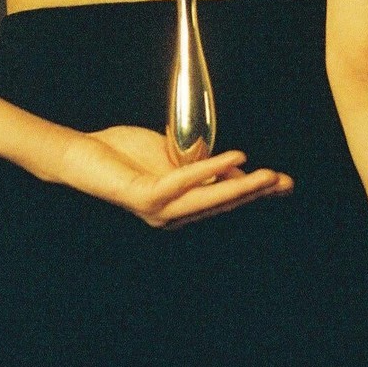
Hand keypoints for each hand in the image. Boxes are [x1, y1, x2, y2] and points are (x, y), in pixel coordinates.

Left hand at [70, 124, 293, 228]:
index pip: (224, 200)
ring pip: (206, 200)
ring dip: (239, 188)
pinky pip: (181, 184)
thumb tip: (237, 167)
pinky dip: (207, 170)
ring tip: (266, 176)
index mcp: (181, 205)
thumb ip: (201, 163)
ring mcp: (158, 210)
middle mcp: (172, 214)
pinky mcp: (143, 197)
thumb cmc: (123, 152)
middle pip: (221, 203)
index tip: (285, 184)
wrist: (82, 153)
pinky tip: (231, 158)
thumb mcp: (172, 155)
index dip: (255, 192)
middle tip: (284, 182)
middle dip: (255, 192)